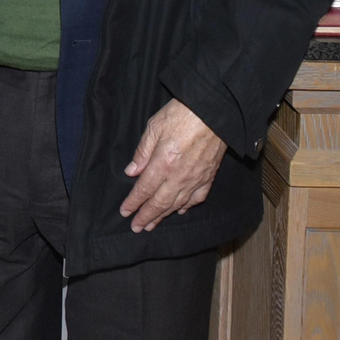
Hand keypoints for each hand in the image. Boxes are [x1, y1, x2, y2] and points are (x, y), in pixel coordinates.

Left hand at [119, 99, 226, 231]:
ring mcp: (196, 178)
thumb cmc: (182, 115)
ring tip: (152, 225)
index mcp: (163, 163)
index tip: (124, 212)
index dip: (133, 203)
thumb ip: (142, 152)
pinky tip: (180, 210)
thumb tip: (131, 172)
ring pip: (177, 204)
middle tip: (136, 228)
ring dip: (163, 216)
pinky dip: (187, 206)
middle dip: (146, 216)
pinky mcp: (209, 176)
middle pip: (159, 202)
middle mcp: (179, 176)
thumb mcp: (154, 127)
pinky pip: (197, 198)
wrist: (214, 112)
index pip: (144, 189)